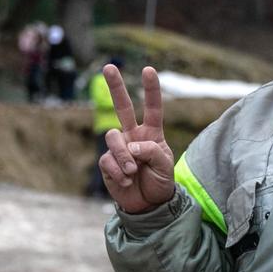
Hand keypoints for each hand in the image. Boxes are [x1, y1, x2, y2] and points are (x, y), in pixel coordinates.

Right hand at [98, 65, 174, 212]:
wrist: (147, 205)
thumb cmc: (160, 182)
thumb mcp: (165, 167)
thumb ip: (151, 152)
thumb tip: (130, 145)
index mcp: (152, 134)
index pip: (153, 108)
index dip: (151, 90)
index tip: (149, 69)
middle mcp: (133, 136)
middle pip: (123, 107)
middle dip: (116, 87)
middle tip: (108, 66)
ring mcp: (119, 148)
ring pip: (112, 137)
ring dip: (123, 155)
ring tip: (133, 172)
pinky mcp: (107, 162)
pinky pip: (107, 160)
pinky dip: (118, 171)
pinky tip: (126, 180)